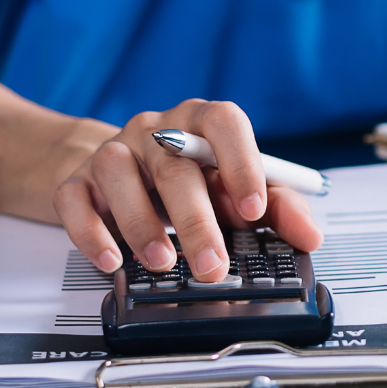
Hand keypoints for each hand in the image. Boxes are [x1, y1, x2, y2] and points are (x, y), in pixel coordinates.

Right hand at [53, 99, 322, 279]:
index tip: (254, 210)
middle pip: (174, 163)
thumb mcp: (240, 189)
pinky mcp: (78, 180)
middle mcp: (156, 129)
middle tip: (213, 265)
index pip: (224, 122)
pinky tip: (113, 259)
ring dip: (142, 224)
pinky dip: (91, 231)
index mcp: (202, 121)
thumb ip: (280, 208)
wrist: (128, 172)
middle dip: (196, 220)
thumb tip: (310, 236)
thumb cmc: (194, 179)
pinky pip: (76, 198)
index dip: (241, 162)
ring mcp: (114, 151)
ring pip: (119, 173)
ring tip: (163, 262)